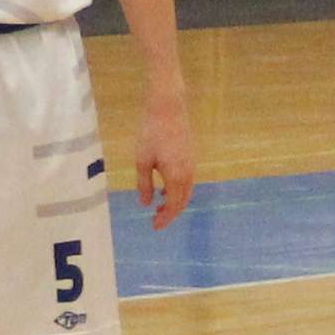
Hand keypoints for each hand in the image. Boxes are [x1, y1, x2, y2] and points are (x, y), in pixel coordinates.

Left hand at [128, 89, 198, 228]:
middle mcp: (189, 173)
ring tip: (159, 206)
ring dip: (174, 202)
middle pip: (183, 201)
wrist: (168, 108)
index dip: (165, 218)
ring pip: (186, 191)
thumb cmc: (151, 133)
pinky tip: (164, 188)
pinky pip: (187, 181)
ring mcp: (192, 164)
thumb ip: (144, 184)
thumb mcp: (142, 161)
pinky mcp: (191, 157)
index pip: (174, 206)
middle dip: (170, 213)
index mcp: (177, 177)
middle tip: (155, 220)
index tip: (154, 226)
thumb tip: (146, 204)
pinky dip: (177, 190)